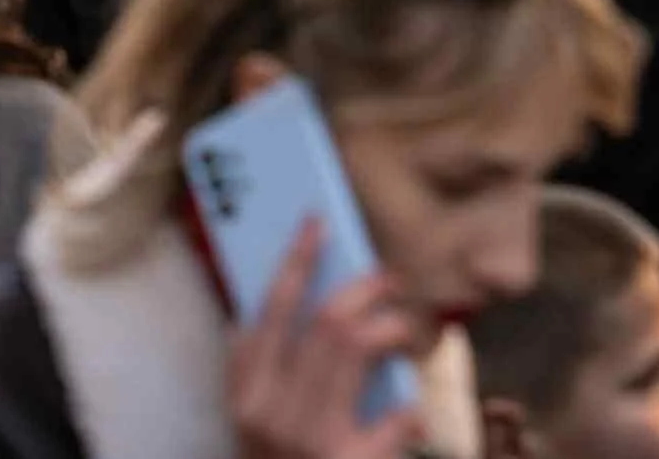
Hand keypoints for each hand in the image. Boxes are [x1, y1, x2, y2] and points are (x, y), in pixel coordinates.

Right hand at [229, 222, 423, 458]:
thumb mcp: (252, 429)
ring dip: (394, 330)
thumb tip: (245, 318)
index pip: (272, 311)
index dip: (296, 261)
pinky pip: (396, 417)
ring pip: (361, 348)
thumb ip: (249, 375)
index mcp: (248, 398)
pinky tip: (412, 414)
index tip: (317, 221)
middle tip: (389, 278)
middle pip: (328, 321)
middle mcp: (274, 415)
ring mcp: (312, 441)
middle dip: (365, 288)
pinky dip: (410, 411)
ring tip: (405, 335)